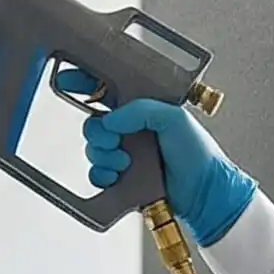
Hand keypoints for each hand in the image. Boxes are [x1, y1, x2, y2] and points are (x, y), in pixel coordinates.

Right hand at [57, 69, 256, 247]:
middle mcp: (134, 131)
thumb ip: (142, 110)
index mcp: (145, 110)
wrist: (205, 194)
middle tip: (115, 140)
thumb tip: (112, 117)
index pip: (109, 91)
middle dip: (99, 132)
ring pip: (94, 149)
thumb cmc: (200, 156)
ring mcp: (127, 155)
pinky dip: (101, 175)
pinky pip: (97, 174)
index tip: (68, 79)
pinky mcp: (123, 179)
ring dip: (104, 155)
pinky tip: (117, 176)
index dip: (86, 84)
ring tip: (127, 162)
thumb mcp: (175, 118)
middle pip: (95, 123)